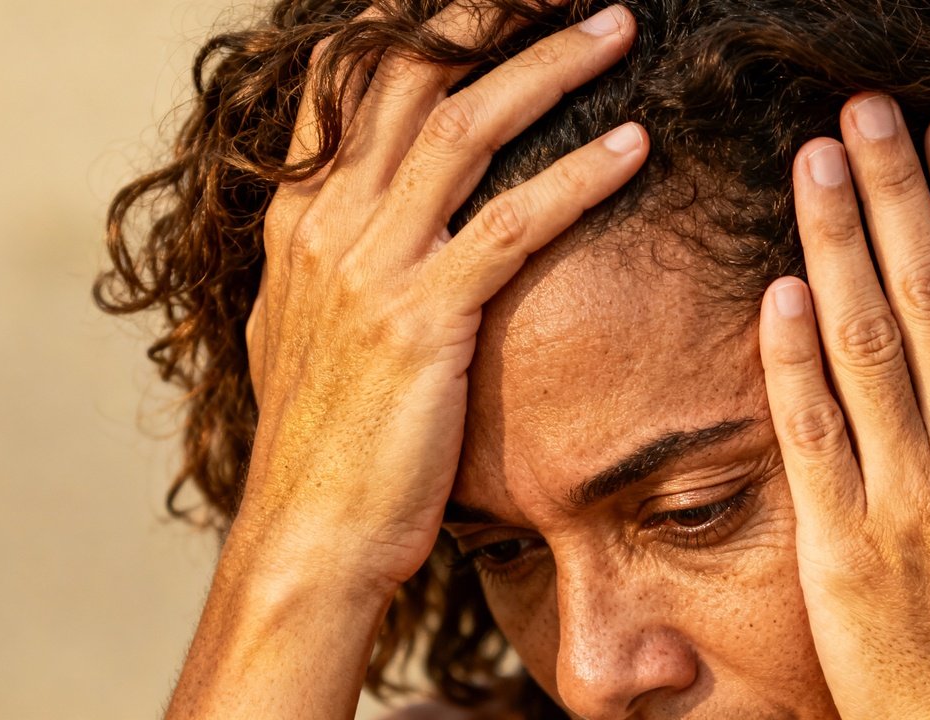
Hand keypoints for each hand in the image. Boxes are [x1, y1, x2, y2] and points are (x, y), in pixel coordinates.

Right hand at [166, 6, 646, 717]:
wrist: (307, 538)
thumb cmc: (318, 446)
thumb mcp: (296, 337)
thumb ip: (320, 269)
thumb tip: (333, 233)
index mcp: (299, 221)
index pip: (347, 87)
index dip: (409, 25)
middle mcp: (329, 224)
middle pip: (406, 77)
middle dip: (484, 14)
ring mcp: (373, 267)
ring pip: (462, 126)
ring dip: (547, 66)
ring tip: (616, 26)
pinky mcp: (424, 319)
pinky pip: (512, 222)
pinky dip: (576, 174)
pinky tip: (634, 143)